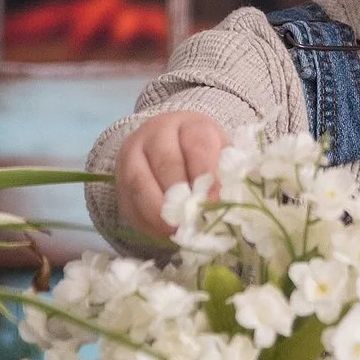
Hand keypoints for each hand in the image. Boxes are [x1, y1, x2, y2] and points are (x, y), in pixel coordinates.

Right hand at [114, 111, 229, 238]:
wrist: (171, 145)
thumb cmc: (205, 156)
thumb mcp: (223, 156)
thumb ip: (231, 176)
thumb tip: (240, 202)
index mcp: (190, 125)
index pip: (197, 146)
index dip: (206, 175)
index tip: (213, 202)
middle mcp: (157, 133)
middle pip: (166, 163)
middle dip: (180, 197)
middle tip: (193, 223)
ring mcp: (133, 154)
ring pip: (139, 182)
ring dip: (158, 213)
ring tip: (175, 233)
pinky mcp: (119, 178)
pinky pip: (128, 202)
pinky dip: (144, 222)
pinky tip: (161, 235)